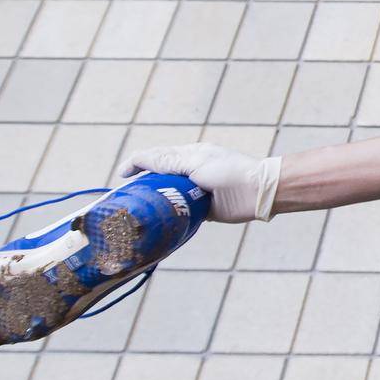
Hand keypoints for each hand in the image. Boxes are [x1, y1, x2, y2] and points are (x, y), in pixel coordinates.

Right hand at [115, 143, 281, 223]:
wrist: (258, 192)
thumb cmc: (229, 171)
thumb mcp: (195, 162)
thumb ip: (168, 161)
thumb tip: (140, 160)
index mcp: (187, 156)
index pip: (155, 157)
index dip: (136, 164)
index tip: (121, 177)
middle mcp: (189, 172)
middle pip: (158, 178)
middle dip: (141, 186)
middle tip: (124, 199)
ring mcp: (194, 191)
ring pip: (167, 196)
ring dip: (153, 202)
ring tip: (135, 212)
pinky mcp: (201, 209)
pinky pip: (179, 212)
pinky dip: (168, 215)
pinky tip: (156, 222)